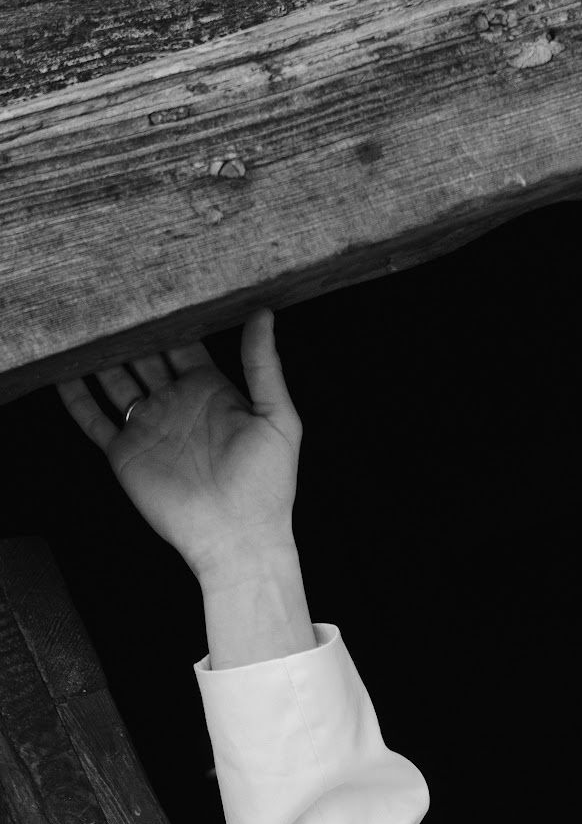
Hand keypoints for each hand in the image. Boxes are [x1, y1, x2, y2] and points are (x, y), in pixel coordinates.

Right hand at [56, 307, 301, 580]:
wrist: (238, 538)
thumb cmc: (268, 485)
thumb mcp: (278, 419)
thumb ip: (264, 366)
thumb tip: (262, 314)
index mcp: (211, 390)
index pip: (182, 344)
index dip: (168, 318)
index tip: (151, 285)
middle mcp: (175, 404)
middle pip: (144, 356)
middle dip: (129, 330)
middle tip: (109, 295)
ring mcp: (148, 427)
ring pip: (115, 381)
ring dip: (99, 355)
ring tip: (81, 323)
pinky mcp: (125, 452)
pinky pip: (93, 419)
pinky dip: (76, 397)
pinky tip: (61, 371)